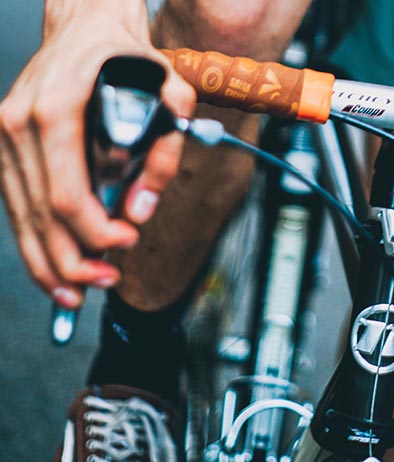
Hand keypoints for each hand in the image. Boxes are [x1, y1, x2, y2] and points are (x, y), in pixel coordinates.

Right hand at [0, 4, 194, 308]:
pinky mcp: (5, 145)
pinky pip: (17, 204)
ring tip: (74, 296)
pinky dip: (33, 241)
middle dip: (73, 261)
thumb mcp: (170, 94)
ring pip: (21, 217)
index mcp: (56, 111)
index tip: (125, 243)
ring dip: (48, 263)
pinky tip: (52, 268)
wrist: (86, 26)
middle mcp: (19, 124)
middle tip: (106, 284)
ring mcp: (5, 135)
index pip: (66, 195)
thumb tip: (139, 211)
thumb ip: (163, 154)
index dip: (94, 233)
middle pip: (39, 215)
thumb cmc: (127, 58)